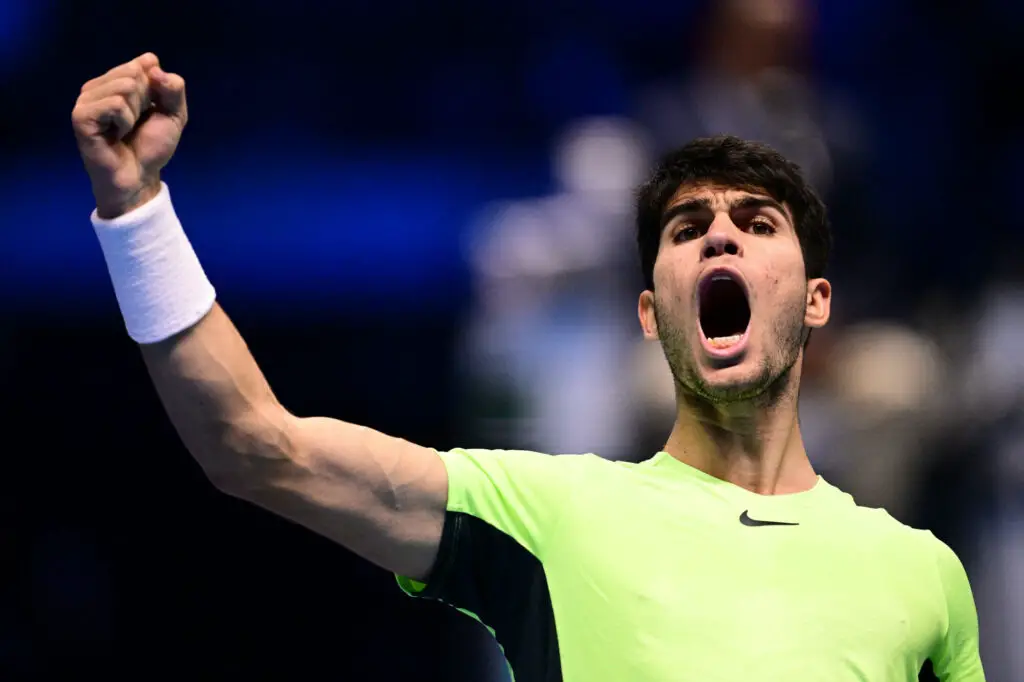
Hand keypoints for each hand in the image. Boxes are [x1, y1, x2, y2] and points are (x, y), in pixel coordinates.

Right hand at [72, 53, 187, 217]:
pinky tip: (116, 135)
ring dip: (135, 113)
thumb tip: (154, 65)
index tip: (152, 110)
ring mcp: (86, 99)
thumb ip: (173, 87)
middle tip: (137, 123)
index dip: (159, 90)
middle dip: (147, 101)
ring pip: (125, 87)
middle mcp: (99, 85)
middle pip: (135, 73)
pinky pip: (115, 104)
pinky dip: (125, 121)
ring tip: (125, 130)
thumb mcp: (174, 114)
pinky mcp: (80, 115)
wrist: (140, 176)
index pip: (146, 63)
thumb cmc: (152, 146)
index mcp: (117, 79)